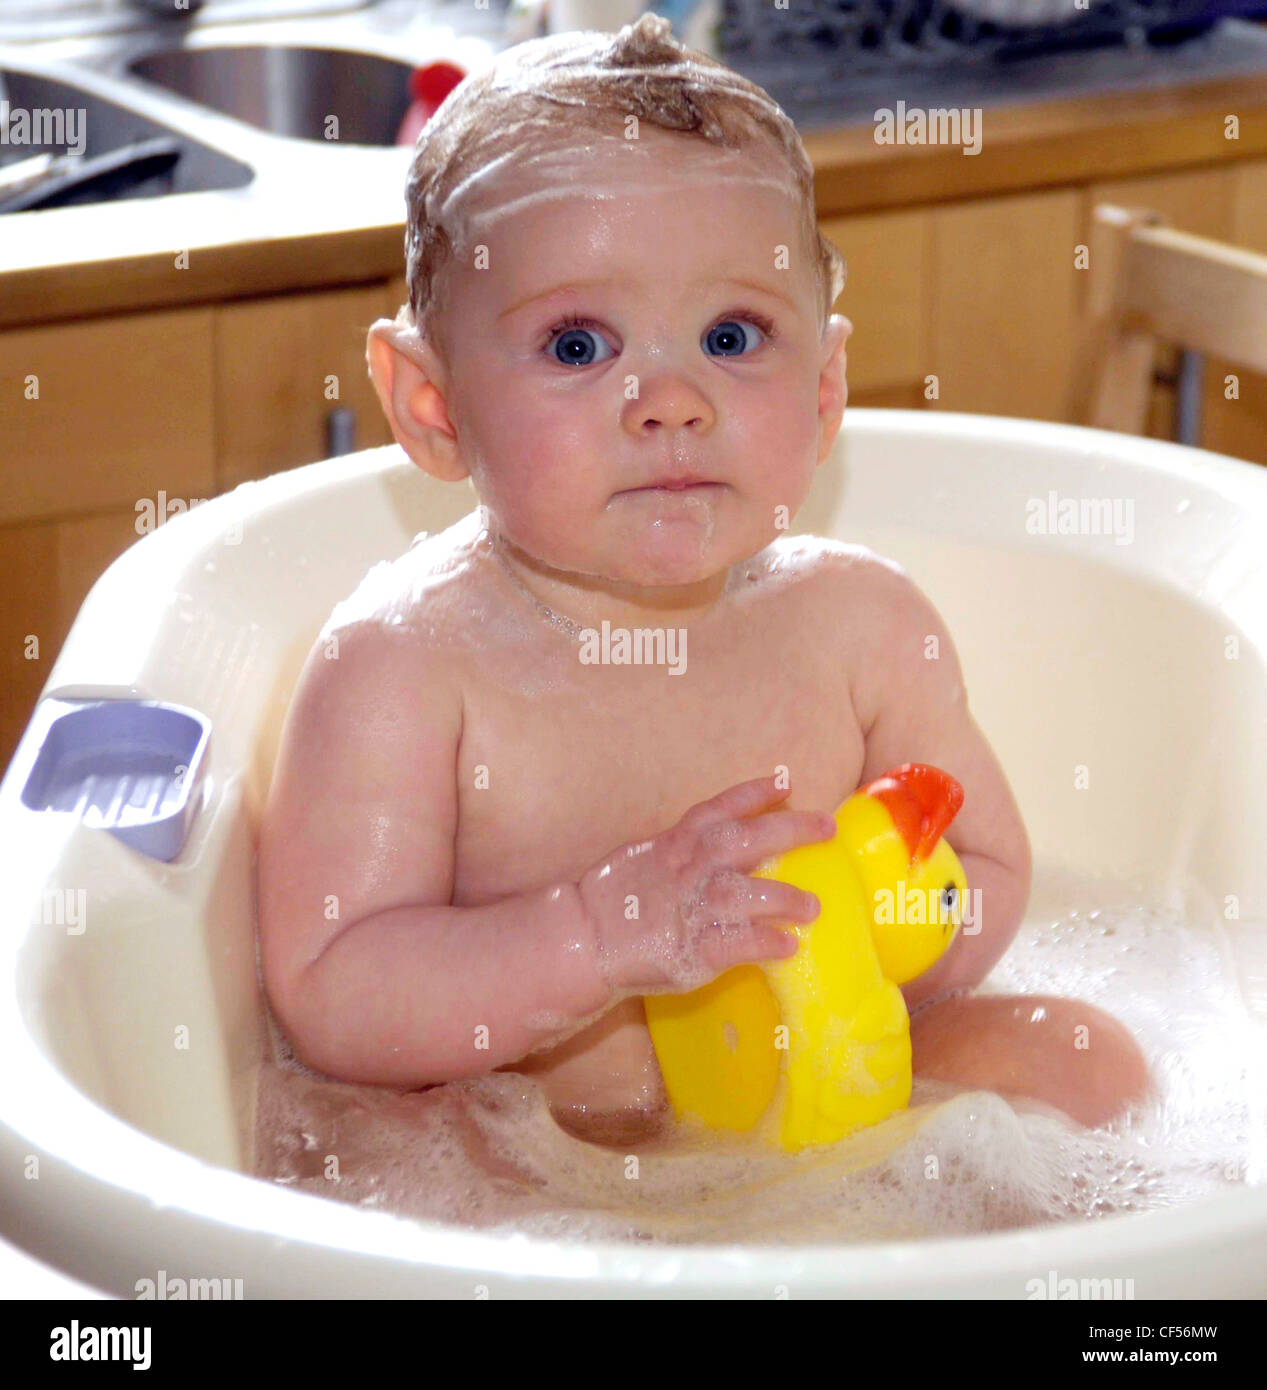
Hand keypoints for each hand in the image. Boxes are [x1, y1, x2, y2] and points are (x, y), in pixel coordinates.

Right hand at [576, 776, 835, 993]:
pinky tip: (788, 945)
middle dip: (790, 829)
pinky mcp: (694, 947)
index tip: (785, 784)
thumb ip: (682, 848)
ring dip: (785, 898)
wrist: (584, 938)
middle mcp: (690, 867)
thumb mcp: (646, 856)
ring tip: (812, 907)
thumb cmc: (614, 897)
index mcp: (676, 842)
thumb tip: (717, 843)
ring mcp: (693, 907)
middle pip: (747, 839)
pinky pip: (739, 943)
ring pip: (748, 894)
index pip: (720, 808)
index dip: (755, 794)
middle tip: (826, 827)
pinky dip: (766, 942)